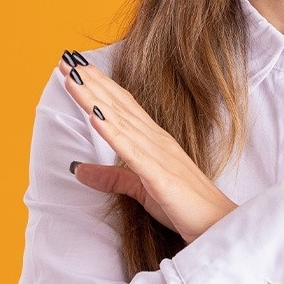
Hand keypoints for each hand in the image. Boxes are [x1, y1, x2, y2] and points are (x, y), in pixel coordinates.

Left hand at [57, 52, 236, 241]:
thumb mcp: (140, 190)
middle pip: (118, 105)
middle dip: (90, 82)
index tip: (75, 68)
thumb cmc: (185, 206)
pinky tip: (94, 116)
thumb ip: (111, 177)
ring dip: (94, 98)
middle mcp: (156, 140)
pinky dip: (111, 131)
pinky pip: (130, 150)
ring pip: (120, 120)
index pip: (122, 106)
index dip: (99, 86)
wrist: (218, 224)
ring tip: (71, 77)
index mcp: (154, 141)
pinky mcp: (158, 174)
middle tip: (65, 60)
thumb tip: (77, 169)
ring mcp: (158, 154)